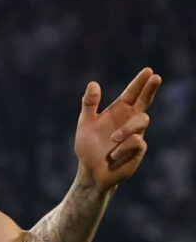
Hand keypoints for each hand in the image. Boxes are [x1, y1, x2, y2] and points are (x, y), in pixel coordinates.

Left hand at [74, 67, 160, 191]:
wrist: (90, 171)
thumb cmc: (89, 146)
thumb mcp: (85, 123)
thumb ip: (90, 104)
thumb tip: (93, 83)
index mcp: (118, 112)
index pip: (131, 94)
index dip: (139, 82)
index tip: (148, 70)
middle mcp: (129, 121)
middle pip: (145, 102)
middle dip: (150, 90)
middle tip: (156, 77)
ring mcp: (136, 134)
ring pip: (142, 121)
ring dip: (127, 129)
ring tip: (113, 139)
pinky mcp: (137, 150)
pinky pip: (137, 142)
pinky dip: (123, 147)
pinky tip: (113, 154)